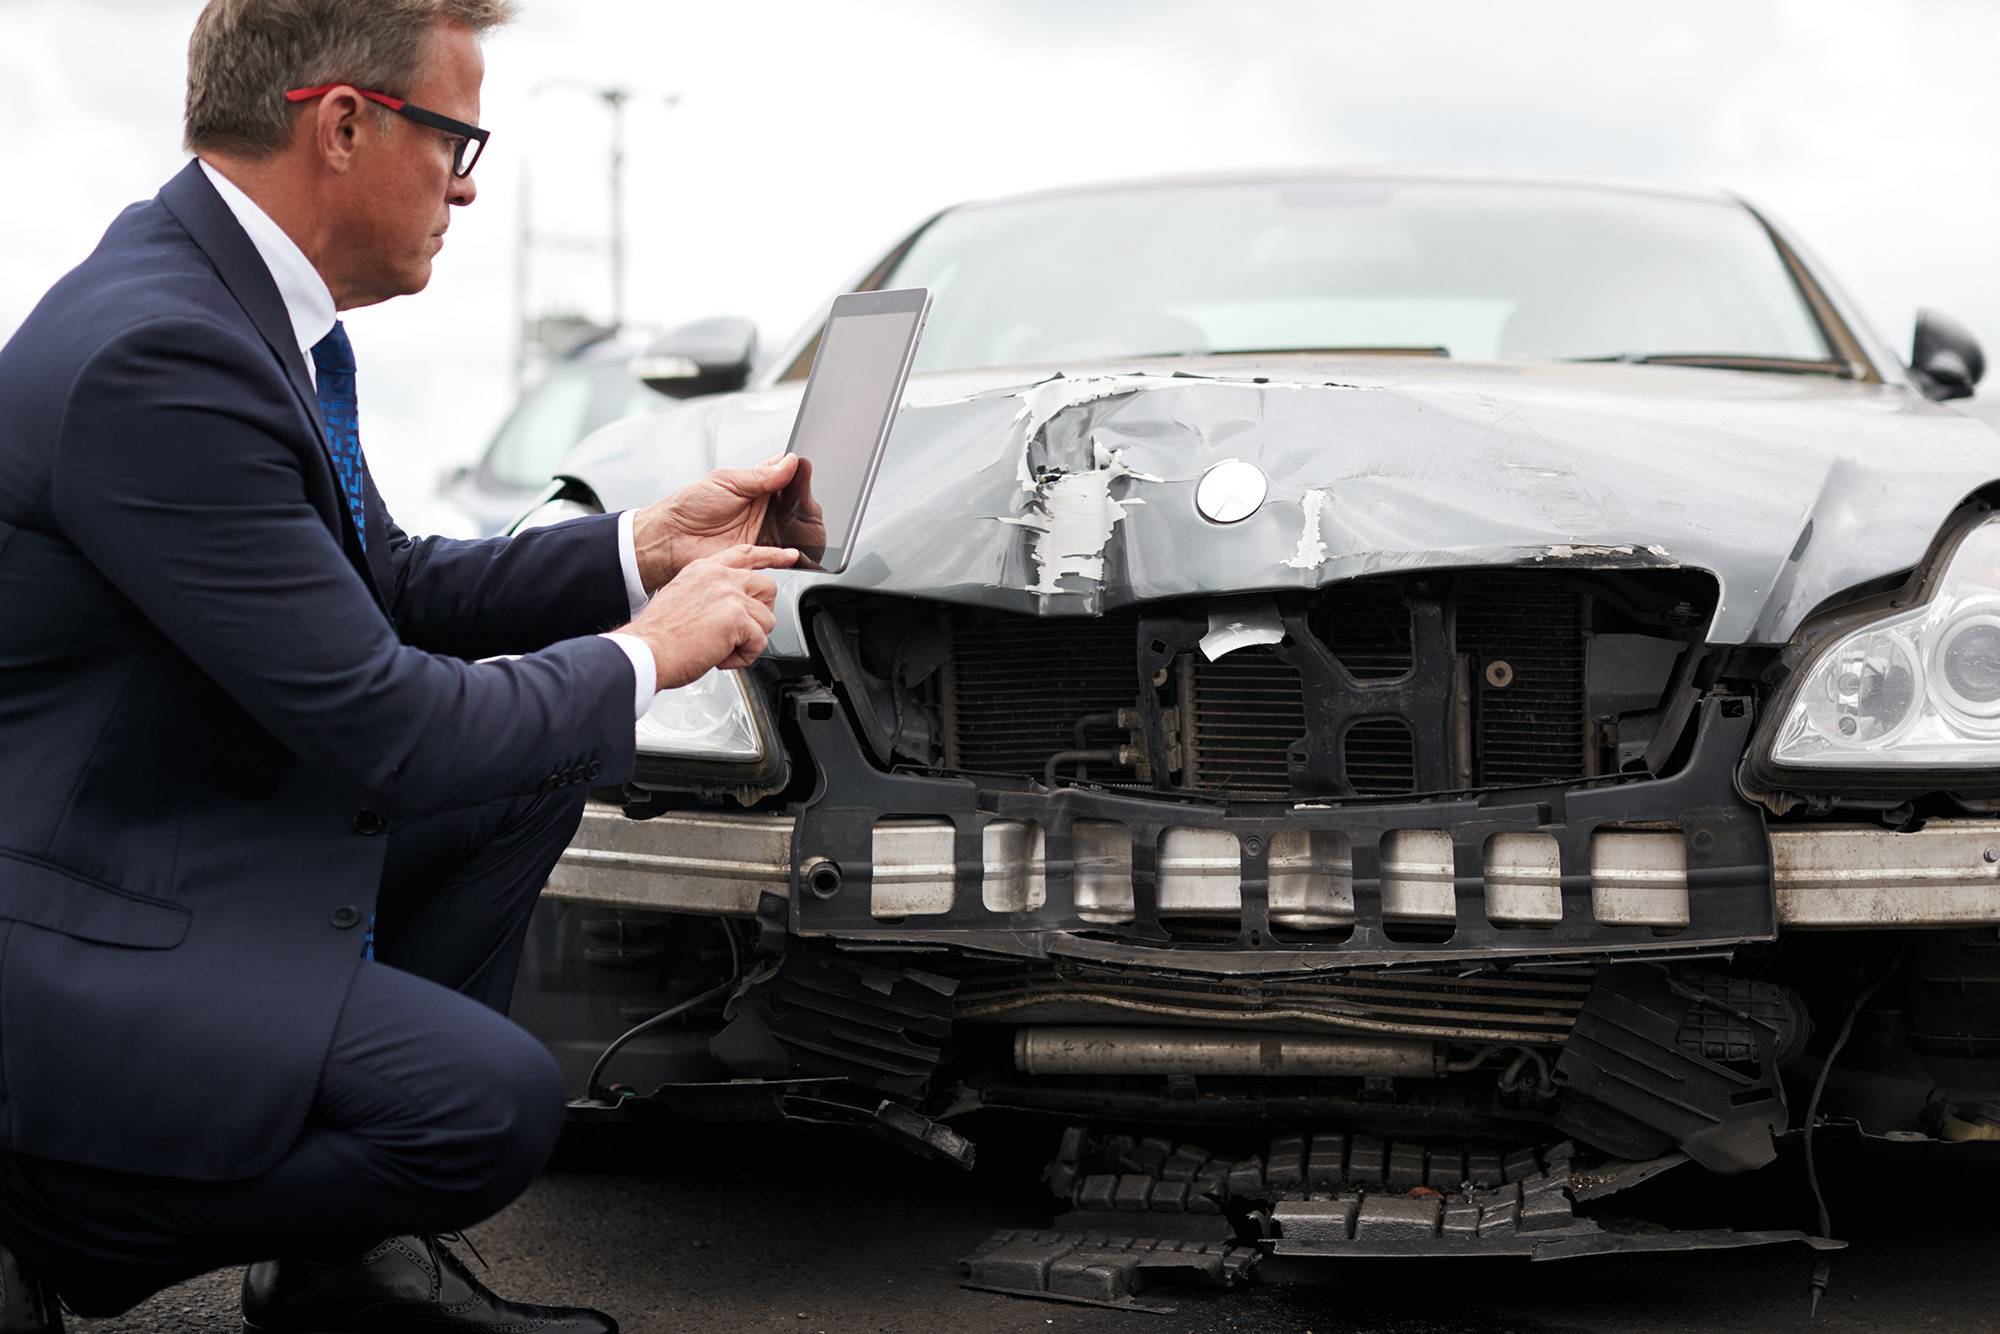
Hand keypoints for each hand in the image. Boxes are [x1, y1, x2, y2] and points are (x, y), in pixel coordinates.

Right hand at [621, 544, 798, 689]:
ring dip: (750, 641)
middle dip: (761, 614)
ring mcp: (730, 595)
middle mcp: (719, 577)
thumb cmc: (658, 635)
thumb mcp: (683, 599)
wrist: (645, 650)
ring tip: (723, 649)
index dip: (771, 556)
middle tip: (739, 633)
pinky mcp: (736, 617)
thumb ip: (710, 595)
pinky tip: (722, 659)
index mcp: (704, 569)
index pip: (745, 553)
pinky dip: (744, 658)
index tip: (789, 556)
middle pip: (767, 587)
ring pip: (767, 619)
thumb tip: (730, 611)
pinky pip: (760, 642)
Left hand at [632, 454, 820, 589]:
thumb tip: (790, 462)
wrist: (672, 541)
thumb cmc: (689, 507)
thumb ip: (760, 475)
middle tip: (801, 493)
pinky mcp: (764, 554)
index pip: (787, 472)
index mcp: (756, 484)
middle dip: (804, 495)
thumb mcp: (726, 481)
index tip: (804, 466)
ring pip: (799, 524)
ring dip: (804, 519)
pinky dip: (798, 548)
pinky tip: (799, 540)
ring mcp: (766, 531)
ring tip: (801, 513)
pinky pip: (789, 553)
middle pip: (799, 499)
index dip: (798, 469)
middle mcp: (764, 507)